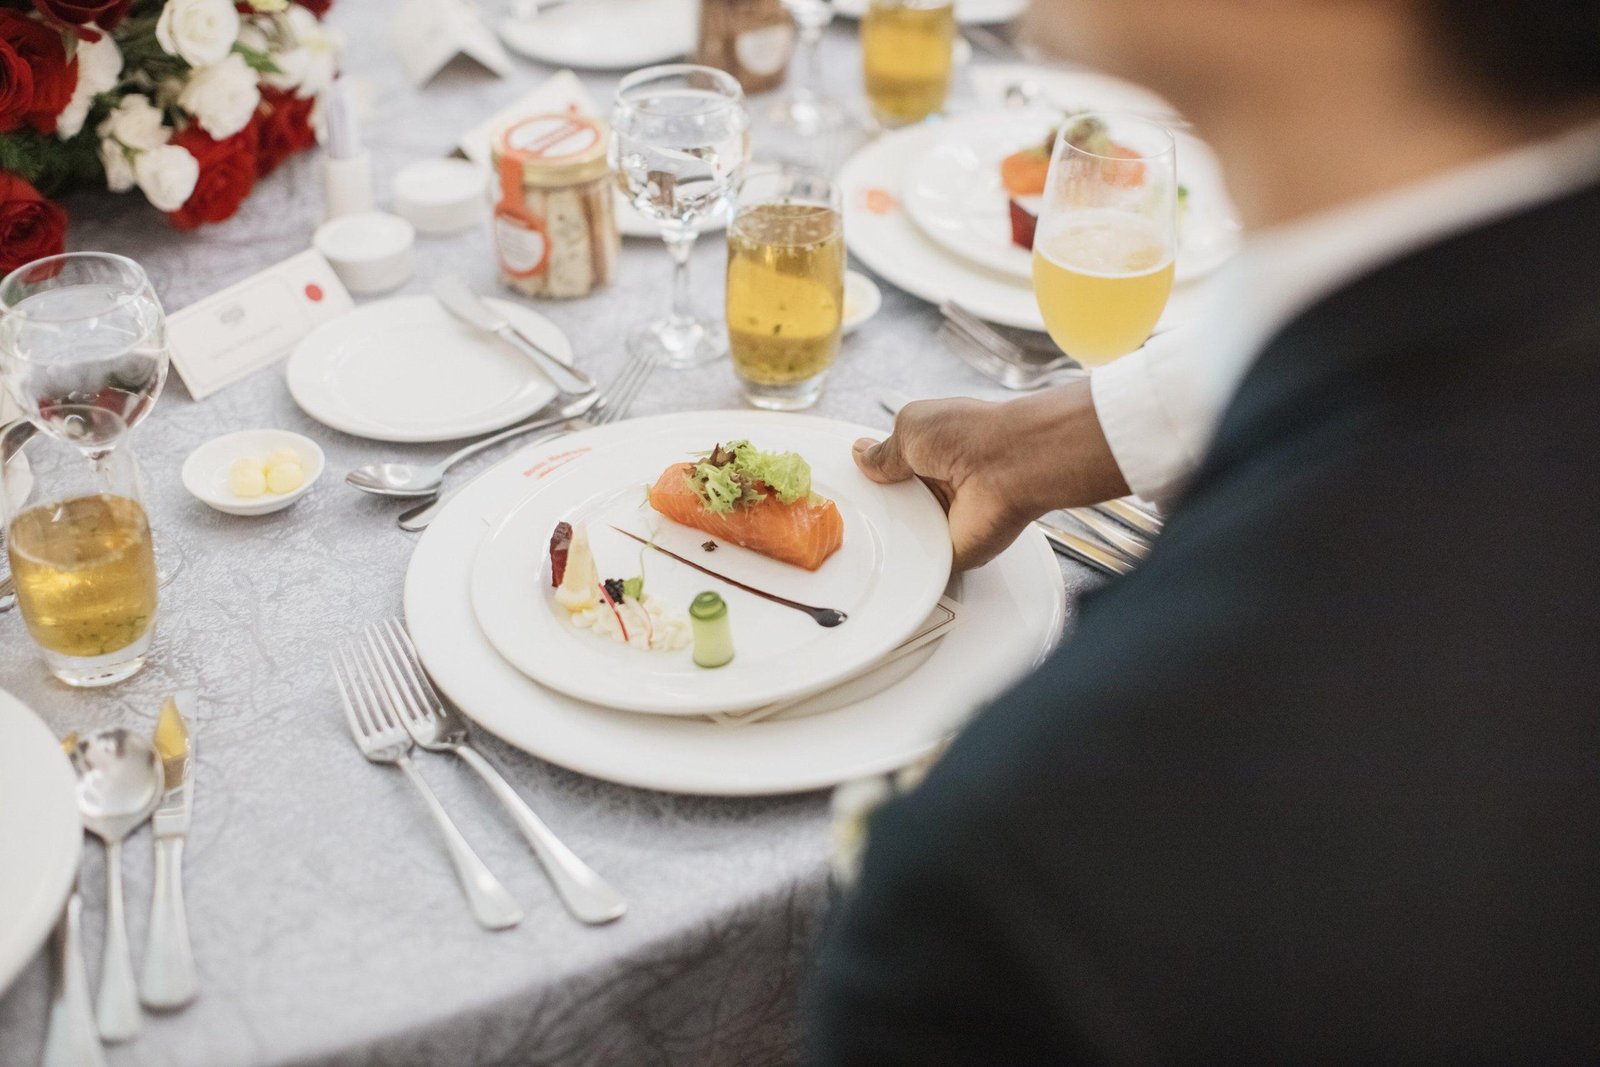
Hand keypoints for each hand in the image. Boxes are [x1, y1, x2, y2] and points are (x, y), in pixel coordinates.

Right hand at [853, 383, 1128, 569]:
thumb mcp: (910, 427)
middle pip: (895, 506)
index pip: (893, 470)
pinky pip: (920, 565)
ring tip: (853, 540)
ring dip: (887, 537)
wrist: (1010, 466)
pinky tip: (881, 564)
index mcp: (930, 451)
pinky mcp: (952, 551)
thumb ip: (884, 450)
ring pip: (903, 537)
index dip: (871, 479)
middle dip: (873, 511)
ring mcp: (945, 519)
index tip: (845, 487)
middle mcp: (939, 485)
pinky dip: (905, 568)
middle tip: (842, 517)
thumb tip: (862, 454)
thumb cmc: (970, 436)